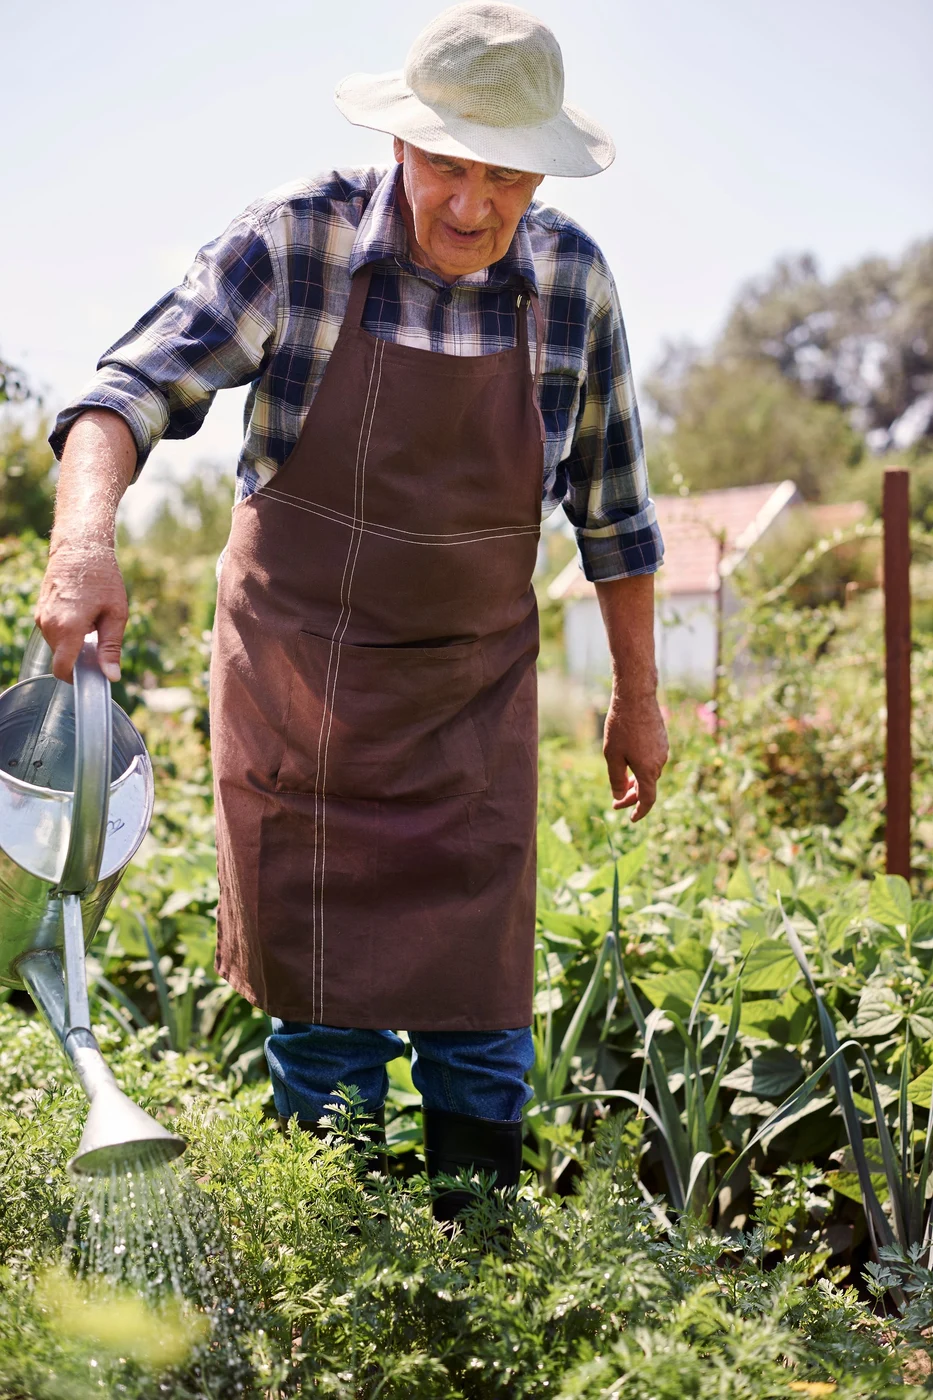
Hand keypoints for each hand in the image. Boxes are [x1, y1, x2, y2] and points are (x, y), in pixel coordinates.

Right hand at [35, 541, 127, 682]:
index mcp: (68, 628)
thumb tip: (111, 676)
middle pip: (61, 658)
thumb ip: (111, 648)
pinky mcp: (40, 611)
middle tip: (99, 641)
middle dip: (78, 657)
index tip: (91, 675)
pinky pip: (52, 632)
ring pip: (56, 645)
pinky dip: (66, 631)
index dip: (76, 679)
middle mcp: (49, 625)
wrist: (80, 548)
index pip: (62, 669)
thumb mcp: (116, 615)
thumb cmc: (103, 579)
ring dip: (73, 643)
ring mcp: (41, 617)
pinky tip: (81, 614)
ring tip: (91, 621)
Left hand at [603, 690, 668, 821]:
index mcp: (648, 770)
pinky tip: (630, 762)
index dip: (639, 811)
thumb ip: (616, 779)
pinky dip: (641, 767)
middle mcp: (660, 763)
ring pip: (650, 773)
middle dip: (632, 797)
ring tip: (621, 783)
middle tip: (615, 802)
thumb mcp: (612, 755)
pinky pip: (652, 760)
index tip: (631, 819)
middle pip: (648, 787)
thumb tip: (619, 797)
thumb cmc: (621, 726)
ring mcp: (663, 750)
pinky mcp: (662, 740)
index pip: (647, 800)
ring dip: (636, 781)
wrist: (636, 696)